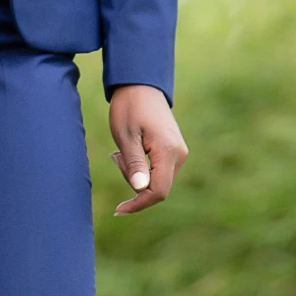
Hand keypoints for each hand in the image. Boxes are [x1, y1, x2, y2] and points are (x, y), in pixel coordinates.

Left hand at [108, 84, 186, 216]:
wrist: (141, 85)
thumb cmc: (129, 108)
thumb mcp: (126, 136)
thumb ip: (134, 164)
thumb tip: (140, 190)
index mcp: (168, 151)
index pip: (158, 191)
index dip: (139, 204)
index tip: (118, 209)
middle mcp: (179, 154)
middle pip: (158, 188)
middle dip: (134, 183)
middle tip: (115, 158)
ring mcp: (179, 152)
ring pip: (158, 180)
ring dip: (137, 174)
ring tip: (121, 151)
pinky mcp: (175, 150)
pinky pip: (159, 169)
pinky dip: (143, 167)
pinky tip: (131, 150)